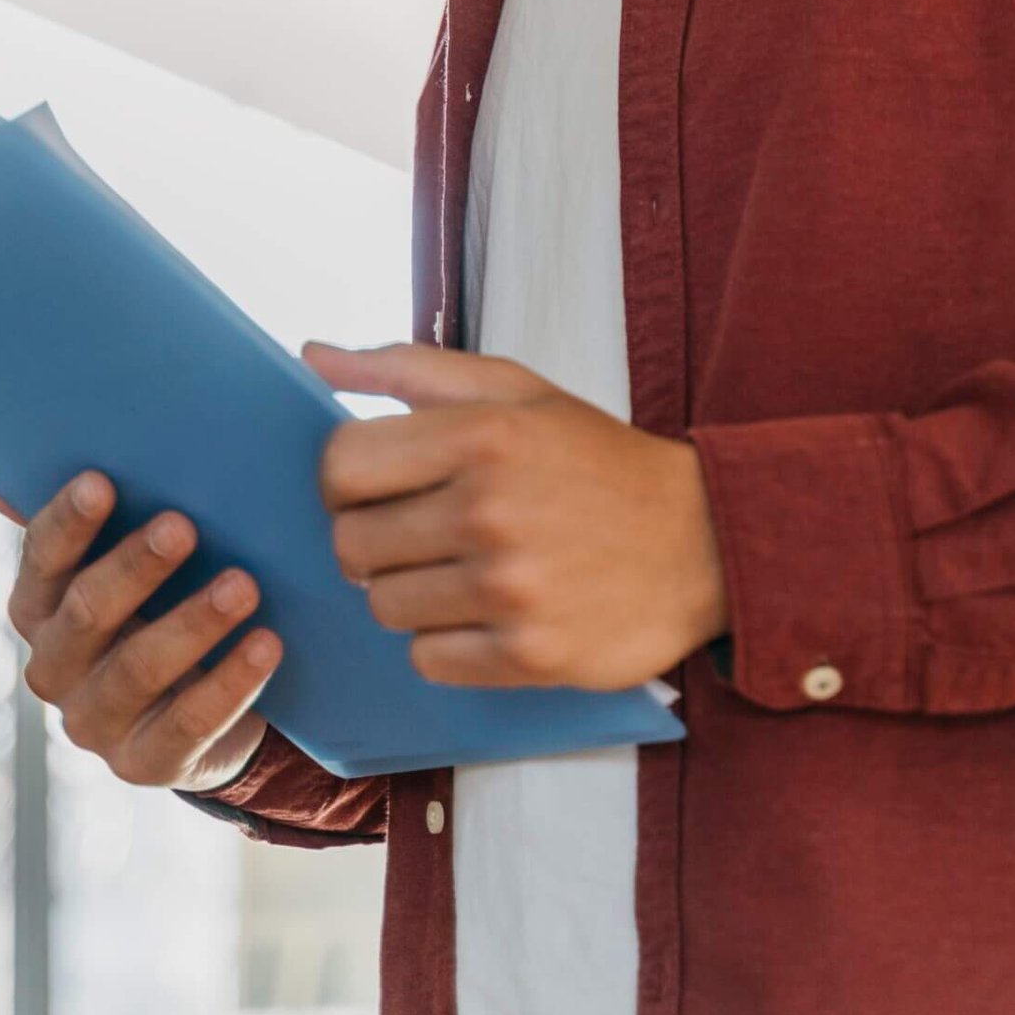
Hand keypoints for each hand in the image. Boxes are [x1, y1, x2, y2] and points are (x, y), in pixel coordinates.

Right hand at [0, 469, 282, 796]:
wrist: (203, 703)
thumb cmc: (160, 600)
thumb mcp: (124, 558)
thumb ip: (80, 516)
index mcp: (40, 607)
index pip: (41, 559)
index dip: (69, 522)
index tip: (103, 481)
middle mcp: (55, 667)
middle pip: (87, 612)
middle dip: (135, 566)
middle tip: (184, 525)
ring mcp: (95, 722)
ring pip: (138, 669)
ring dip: (192, 622)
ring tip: (244, 584)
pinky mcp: (145, 762)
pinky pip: (187, 723)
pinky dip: (230, 681)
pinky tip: (267, 643)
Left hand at [303, 341, 728, 690]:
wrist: (704, 539)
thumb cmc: (595, 458)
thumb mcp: (514, 389)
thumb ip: (406, 368)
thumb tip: (310, 355)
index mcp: (481, 434)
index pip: (341, 465)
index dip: (345, 478)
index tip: (378, 483)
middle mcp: (490, 510)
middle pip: (352, 543)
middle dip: (375, 537)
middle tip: (423, 529)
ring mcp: (509, 589)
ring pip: (384, 606)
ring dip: (410, 591)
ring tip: (463, 569)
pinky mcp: (528, 655)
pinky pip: (427, 659)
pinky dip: (446, 642)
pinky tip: (488, 613)